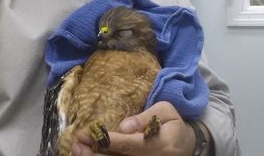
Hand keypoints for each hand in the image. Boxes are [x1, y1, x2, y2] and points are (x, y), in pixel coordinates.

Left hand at [72, 101, 195, 155]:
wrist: (187, 147)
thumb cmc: (173, 126)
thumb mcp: (166, 112)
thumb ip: (145, 117)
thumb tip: (124, 126)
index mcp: (156, 144)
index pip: (129, 145)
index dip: (107, 141)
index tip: (87, 134)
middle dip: (94, 154)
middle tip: (76, 144)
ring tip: (76, 150)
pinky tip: (87, 155)